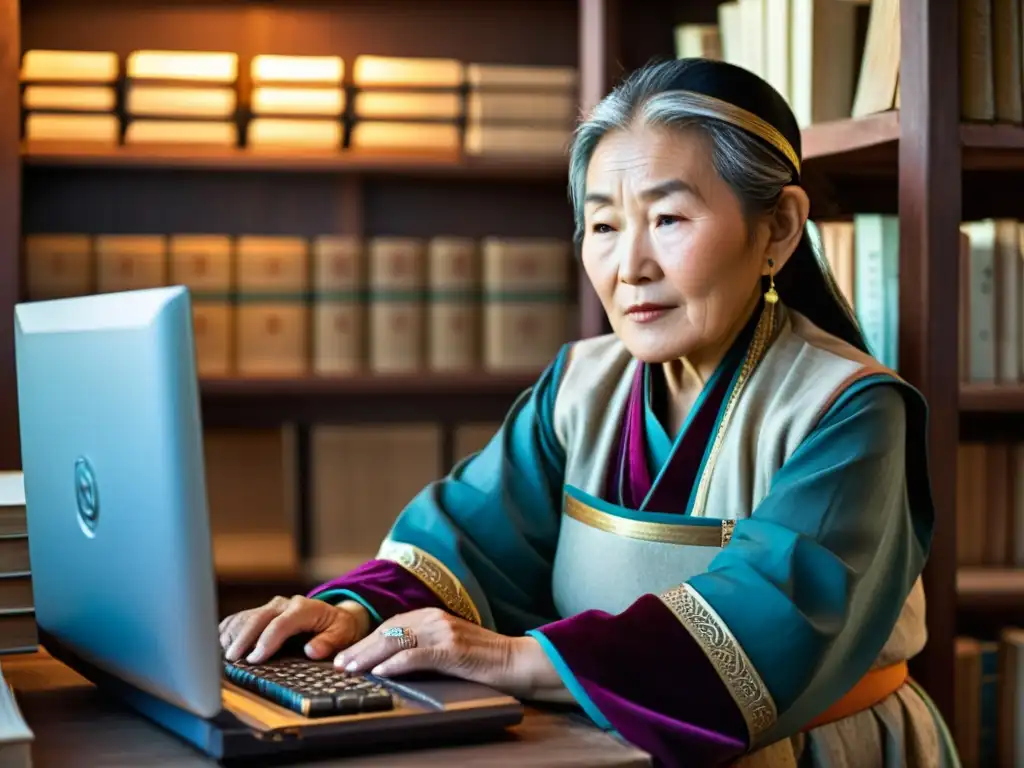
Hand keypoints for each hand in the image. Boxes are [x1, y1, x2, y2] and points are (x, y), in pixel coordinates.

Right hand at [219, 595, 370, 663]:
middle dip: (243, 639)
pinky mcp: (261, 612)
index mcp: (305, 609)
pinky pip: (240, 619)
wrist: (333, 616)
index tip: (254, 659)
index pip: (282, 623)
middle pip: (258, 618)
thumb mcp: (343, 634)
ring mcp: (270, 607)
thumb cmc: (338, 628)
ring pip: (246, 617)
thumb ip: (329, 642)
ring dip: (232, 636)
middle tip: (231, 660)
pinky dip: (228, 631)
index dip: (267, 641)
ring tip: (220, 655)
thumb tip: (312, 650)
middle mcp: (284, 605)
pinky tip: (219, 645)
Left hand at [336, 607, 563, 698]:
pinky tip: (381, 672)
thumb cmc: (486, 658)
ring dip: (370, 656)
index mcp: (435, 615)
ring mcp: (445, 632)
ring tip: (351, 669)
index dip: (367, 640)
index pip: (391, 626)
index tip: (347, 655)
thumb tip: (393, 660)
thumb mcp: (451, 645)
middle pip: (389, 631)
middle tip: (340, 664)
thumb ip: (427, 645)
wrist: (518, 660)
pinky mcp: (453, 649)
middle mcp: (436, 618)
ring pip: (397, 641)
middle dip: (361, 648)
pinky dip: (396, 663)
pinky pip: (417, 655)